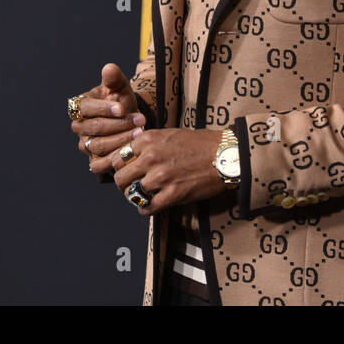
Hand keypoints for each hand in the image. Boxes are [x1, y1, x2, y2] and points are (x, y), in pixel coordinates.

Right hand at [71, 63, 145, 171]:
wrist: (129, 120)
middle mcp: (79, 127)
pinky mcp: (93, 160)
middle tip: (141, 120)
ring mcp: (85, 145)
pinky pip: (99, 164)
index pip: (87, 107)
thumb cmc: (121, 101)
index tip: (122, 108)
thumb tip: (109, 68)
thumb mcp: (120, 87)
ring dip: (122, 140)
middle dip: (120, 124)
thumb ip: (114, 78)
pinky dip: (115, 159)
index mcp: (81, 106)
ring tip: (140, 133)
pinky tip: (131, 151)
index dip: (104, 108)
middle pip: (96, 127)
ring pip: (99, 146)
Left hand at [111, 129, 225, 215]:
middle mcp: (150, 157)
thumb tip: (132, 152)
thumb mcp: (169, 134)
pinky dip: (146, 209)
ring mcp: (161, 176)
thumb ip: (148, 143)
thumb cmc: (200, 143)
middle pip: (120, 177)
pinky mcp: (172, 194)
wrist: (225, 155)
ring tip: (144, 196)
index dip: (122, 167)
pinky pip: (146, 208)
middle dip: (125, 184)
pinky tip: (152, 205)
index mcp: (148, 140)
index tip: (128, 172)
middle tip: (133, 186)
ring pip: (131, 194)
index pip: (118, 157)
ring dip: (136, 197)